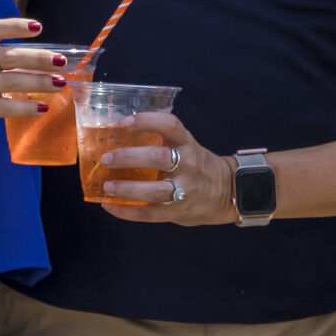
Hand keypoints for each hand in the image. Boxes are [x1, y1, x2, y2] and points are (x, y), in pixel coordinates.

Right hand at [0, 17, 64, 141]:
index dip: (15, 26)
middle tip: (61, 61)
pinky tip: (42, 108)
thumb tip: (30, 57)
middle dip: (38, 58)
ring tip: (59, 84)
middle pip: (8, 56)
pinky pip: (4, 107)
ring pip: (10, 81)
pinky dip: (25, 108)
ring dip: (38, 82)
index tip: (37, 27)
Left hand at [95, 112, 236, 224]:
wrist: (229, 192)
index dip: (147, 121)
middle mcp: (188, 165)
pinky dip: (127, 212)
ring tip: (107, 186)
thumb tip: (118, 135)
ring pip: (155, 190)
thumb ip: (163, 142)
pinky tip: (109, 207)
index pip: (170, 125)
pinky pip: (150, 214)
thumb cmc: (197, 166)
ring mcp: (185, 190)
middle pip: (158, 158)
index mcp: (188, 144)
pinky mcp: (179, 212)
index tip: (125, 122)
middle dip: (129, 157)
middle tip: (106, 159)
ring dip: (127, 188)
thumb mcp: (187, 146)